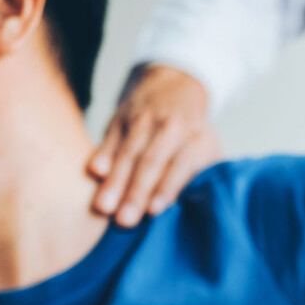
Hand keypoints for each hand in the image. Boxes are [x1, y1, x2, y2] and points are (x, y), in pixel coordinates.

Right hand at [88, 65, 221, 226]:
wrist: (176, 84)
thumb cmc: (194, 132)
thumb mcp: (209, 147)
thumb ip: (206, 173)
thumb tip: (204, 209)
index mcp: (195, 138)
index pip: (181, 164)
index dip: (168, 187)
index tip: (154, 211)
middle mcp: (170, 127)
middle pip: (151, 161)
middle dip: (136, 192)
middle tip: (124, 220)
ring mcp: (143, 120)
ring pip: (128, 152)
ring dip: (115, 180)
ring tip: (103, 207)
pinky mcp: (121, 117)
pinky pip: (110, 137)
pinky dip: (102, 154)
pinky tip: (94, 172)